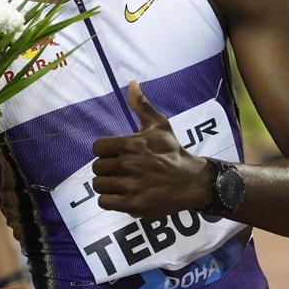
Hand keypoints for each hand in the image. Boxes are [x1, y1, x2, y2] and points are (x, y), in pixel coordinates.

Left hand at [90, 81, 211, 217]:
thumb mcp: (159, 125)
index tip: (115, 154)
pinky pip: (104, 202)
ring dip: (107, 184)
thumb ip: (142, 105)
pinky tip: (121, 195)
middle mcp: (129, 165)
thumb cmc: (172, 152)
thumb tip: (132, 82)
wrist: (191, 181)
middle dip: (107, 168)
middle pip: (97, 167)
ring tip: (119, 183)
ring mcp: (131, 186)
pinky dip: (109, 200)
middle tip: (120, 170)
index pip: (97, 147)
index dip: (104, 151)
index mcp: (131, 144)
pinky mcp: (133, 205)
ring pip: (99, 185)